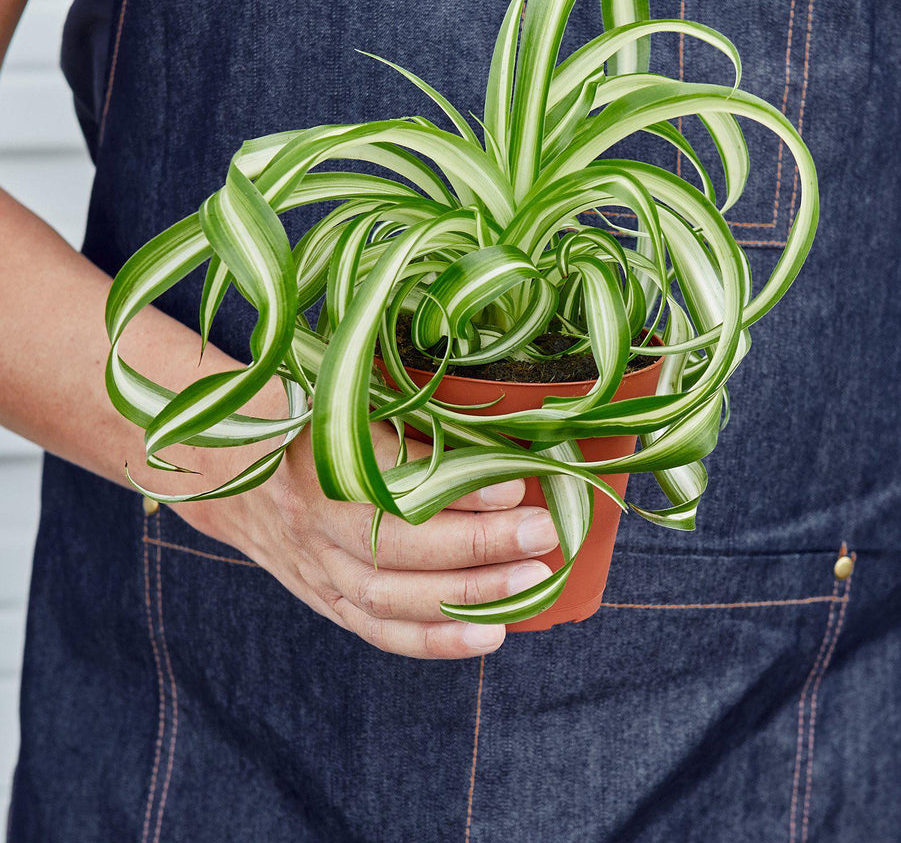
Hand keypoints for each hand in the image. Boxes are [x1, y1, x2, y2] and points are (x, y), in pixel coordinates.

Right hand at [170, 417, 557, 658]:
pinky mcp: (322, 598)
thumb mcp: (337, 397)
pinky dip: (435, 639)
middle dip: (478, 546)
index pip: (392, 486)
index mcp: (315, 458)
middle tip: (542, 533)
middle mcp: (312, 521)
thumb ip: (399, 415)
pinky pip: (377, 630)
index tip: (515, 483)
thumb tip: (492, 429)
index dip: (455, 491)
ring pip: (390, 597)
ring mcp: (314, 567)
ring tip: (530, 583)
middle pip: (397, 548)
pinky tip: (489, 634)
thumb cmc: (299, 418)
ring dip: (467, 597)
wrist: (223, 469)